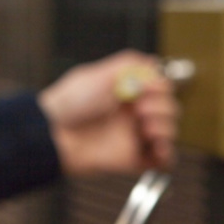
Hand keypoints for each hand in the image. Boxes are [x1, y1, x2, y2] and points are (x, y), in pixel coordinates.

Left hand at [37, 50, 178, 174]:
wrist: (54, 134)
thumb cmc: (69, 103)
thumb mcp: (98, 73)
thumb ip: (130, 63)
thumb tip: (156, 65)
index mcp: (127, 91)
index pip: (161, 87)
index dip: (160, 86)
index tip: (148, 87)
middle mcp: (132, 113)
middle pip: (169, 108)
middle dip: (162, 106)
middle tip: (141, 107)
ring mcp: (133, 135)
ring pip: (169, 131)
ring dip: (165, 126)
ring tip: (145, 126)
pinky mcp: (132, 157)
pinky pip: (161, 159)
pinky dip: (167, 153)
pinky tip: (157, 145)